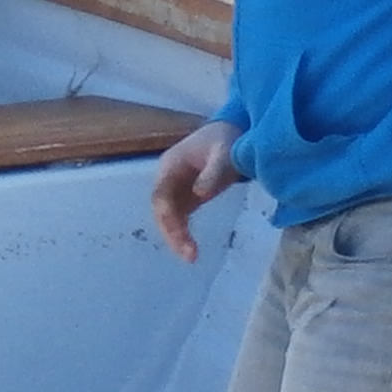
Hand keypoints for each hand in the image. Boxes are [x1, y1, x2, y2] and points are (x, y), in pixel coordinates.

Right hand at [148, 121, 237, 263]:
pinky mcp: (186, 199)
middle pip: (162, 210)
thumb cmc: (225, 141)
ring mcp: (175, 190)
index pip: (161, 194)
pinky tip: (192, 250)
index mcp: (171, 165)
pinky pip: (179, 220)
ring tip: (191, 257)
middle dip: (171, 233)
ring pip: (168, 218)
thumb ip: (213, 172)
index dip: (167, 214)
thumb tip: (200, 193)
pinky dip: (183, 235)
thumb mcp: (223, 153)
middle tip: (188, 254)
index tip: (179, 231)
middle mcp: (168, 180)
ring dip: (176, 238)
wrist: (231, 134)